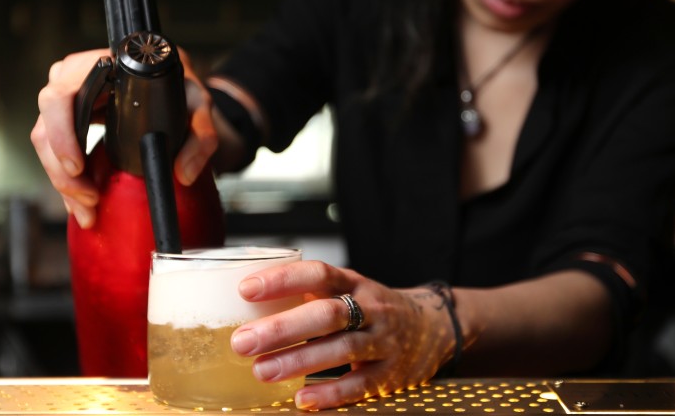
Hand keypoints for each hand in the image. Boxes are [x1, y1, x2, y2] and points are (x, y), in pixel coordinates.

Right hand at [30, 46, 219, 228]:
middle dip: (62, 171)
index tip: (78, 166)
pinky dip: (66, 181)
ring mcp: (66, 101)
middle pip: (46, 126)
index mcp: (98, 68)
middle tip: (90, 199)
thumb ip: (202, 134)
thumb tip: (183, 173)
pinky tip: (81, 203)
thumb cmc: (178, 86)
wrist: (171, 85)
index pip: (60, 97)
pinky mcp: (67, 122)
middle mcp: (73, 80)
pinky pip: (55, 152)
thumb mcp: (197, 102)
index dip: (61, 133)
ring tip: (88, 209)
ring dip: (63, 182)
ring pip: (46, 144)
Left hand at [229, 261, 455, 409]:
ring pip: (342, 349)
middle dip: (283, 328)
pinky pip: (360, 384)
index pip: (319, 274)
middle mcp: (371, 308)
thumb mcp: (347, 290)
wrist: (432, 326)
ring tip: (261, 371)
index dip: (284, 280)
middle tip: (242, 341)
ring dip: (299, 360)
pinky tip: (302, 399)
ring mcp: (384, 341)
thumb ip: (308, 294)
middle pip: (328, 314)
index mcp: (355, 283)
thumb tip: (246, 299)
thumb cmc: (371, 308)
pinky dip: (331, 393)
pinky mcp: (391, 375)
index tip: (246, 288)